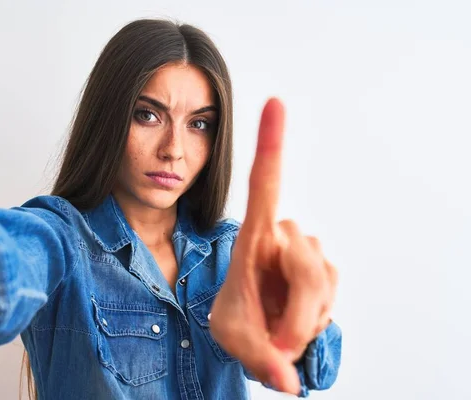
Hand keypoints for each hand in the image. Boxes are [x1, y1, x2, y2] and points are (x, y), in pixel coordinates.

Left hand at [209, 98, 337, 394]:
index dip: (271, 143)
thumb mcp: (234, 338)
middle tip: (278, 344)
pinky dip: (318, 319)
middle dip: (296, 314)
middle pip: (307, 265)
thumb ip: (258, 358)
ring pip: (323, 283)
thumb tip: (288, 381)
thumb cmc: (236, 322)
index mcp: (253, 236)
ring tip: (280, 330)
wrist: (252, 334)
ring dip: (304, 319)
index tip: (275, 102)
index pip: (263, 183)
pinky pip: (333, 294)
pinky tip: (299, 321)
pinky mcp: (326, 270)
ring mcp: (308, 252)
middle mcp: (283, 235)